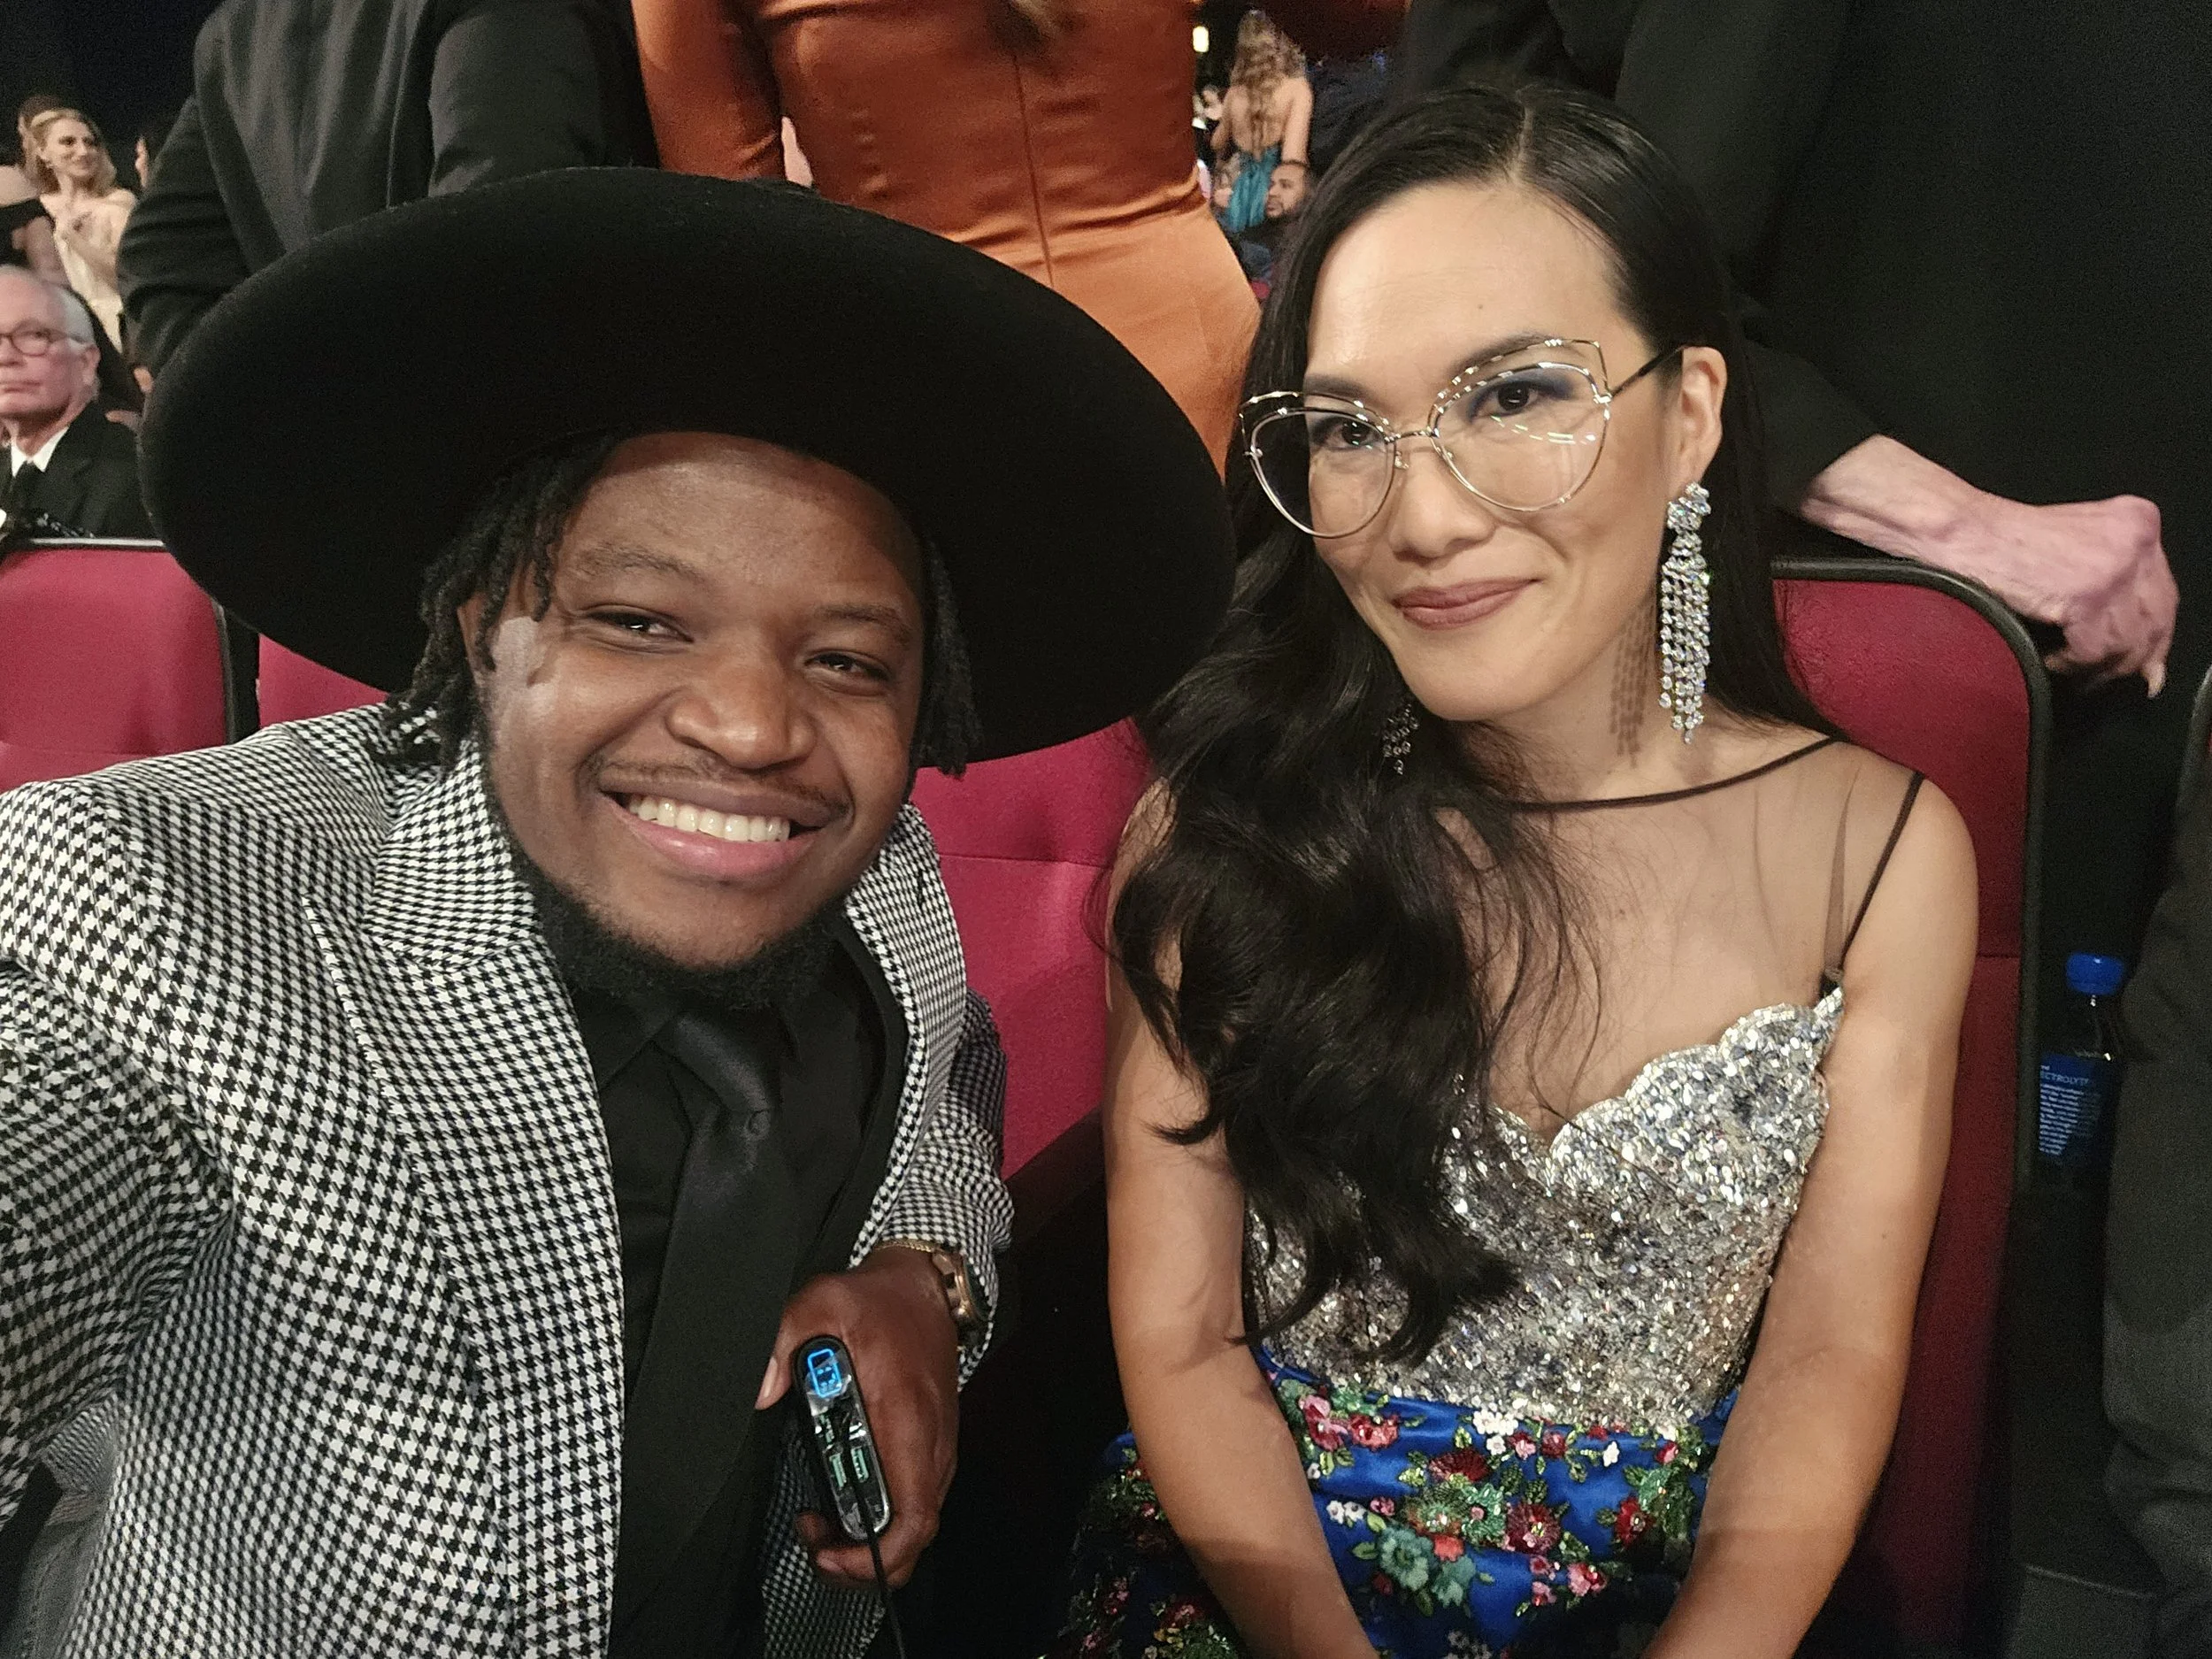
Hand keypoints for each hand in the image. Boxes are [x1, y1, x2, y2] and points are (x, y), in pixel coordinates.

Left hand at [756, 1247, 959, 1589]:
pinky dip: (879, 1517)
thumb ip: (784, 1339)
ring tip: (820, 1519)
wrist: (923, 1287)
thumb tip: (762, 1389)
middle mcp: (930, 1444)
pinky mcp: (931, 1449)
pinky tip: (842, 1498)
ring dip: (867, 1539)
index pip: (913, 1516)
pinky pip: (913, 1503)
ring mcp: (935, 1450)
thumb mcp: (822, 1300)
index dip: (874, 1555)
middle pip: (914, 1536)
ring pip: (915, 1525)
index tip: (830, 1554)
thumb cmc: (879, 1301)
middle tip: (812, 1537)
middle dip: (860, 1557)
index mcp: (906, 1418)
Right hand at [1799, 436, 2176, 693]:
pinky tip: (2049, 658)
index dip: (2153, 638)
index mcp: (2139, 521)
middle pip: (2154, 621)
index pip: (2165, 595)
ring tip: (2064, 665)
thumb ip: (2119, 585)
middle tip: (2098, 677)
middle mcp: (2137, 539)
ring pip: (2126, 642)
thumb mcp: (2080, 548)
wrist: (1966, 533)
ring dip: (2092, 665)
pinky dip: (2070, 663)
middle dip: (2127, 658)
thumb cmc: (2010, 543)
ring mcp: (2116, 566)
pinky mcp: (2089, 593)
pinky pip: (2095, 649)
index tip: (2143, 668)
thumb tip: (2151, 658)